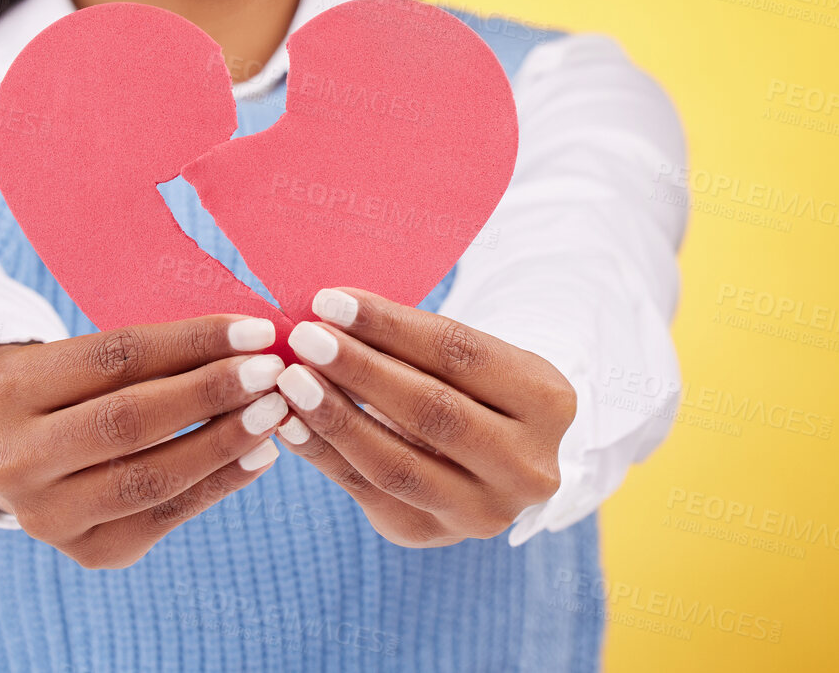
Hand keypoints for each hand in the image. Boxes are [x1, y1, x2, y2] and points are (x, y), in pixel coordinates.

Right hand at [0, 315, 291, 568]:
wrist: (19, 457)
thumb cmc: (70, 390)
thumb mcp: (83, 360)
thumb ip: (152, 354)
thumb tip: (248, 341)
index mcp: (7, 390)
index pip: (116, 357)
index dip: (192, 341)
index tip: (256, 331)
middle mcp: (15, 459)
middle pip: (128, 420)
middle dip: (210, 393)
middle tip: (271, 373)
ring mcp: (47, 517)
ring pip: (151, 477)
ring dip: (224, 441)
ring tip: (274, 412)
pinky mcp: (88, 554)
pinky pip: (166, 516)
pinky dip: (220, 483)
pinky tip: (260, 455)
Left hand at [267, 287, 576, 547]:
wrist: (490, 447)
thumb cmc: (467, 378)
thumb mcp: (463, 353)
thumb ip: (406, 338)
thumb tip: (327, 312)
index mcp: (547, 400)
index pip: (458, 354)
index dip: (389, 327)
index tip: (329, 302)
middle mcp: (528, 466)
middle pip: (432, 412)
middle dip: (359, 371)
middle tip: (305, 338)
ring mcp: (484, 512)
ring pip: (397, 464)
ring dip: (335, 417)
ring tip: (291, 380)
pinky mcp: (433, 536)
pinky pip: (368, 493)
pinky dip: (324, 456)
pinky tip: (291, 424)